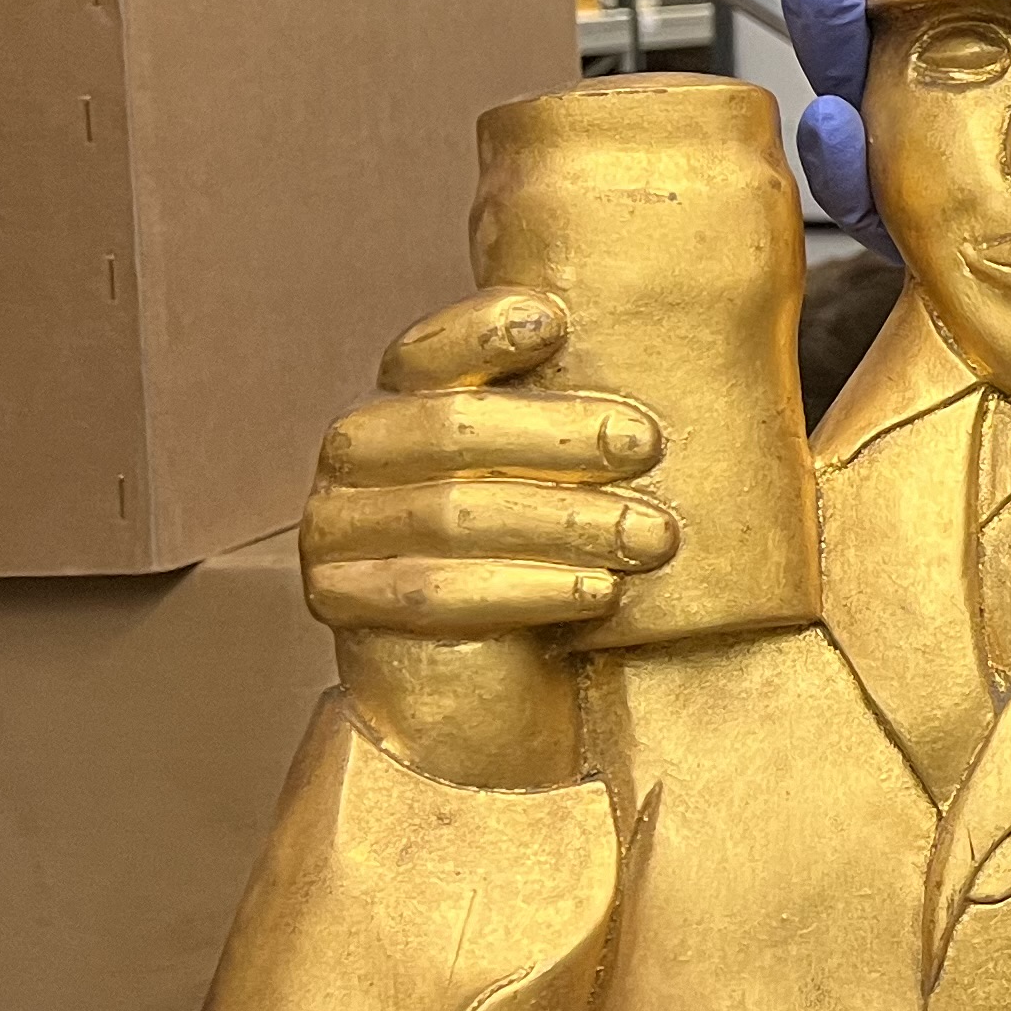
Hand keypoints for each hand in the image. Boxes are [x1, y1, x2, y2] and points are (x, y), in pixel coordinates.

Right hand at [297, 289, 672, 788]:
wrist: (493, 691)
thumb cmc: (544, 562)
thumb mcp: (562, 480)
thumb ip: (579, 418)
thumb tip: (673, 352)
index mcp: (401, 406)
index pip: (427, 352)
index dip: (481, 331)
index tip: (554, 320)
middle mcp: (355, 459)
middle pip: (448, 427)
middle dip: (559, 434)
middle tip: (647, 445)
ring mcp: (337, 530)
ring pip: (453, 512)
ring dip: (565, 522)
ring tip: (653, 537)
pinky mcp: (346, 604)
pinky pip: (437, 591)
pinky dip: (529, 587)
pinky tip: (600, 591)